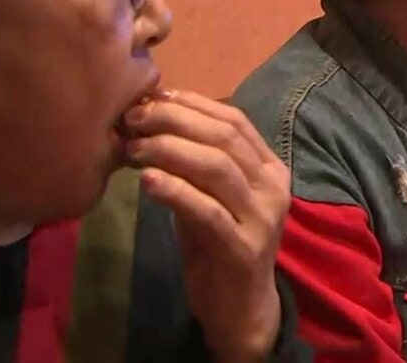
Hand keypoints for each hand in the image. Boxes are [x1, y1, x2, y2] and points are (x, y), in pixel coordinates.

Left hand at [124, 90, 290, 362]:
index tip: (153, 98)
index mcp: (270, 168)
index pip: (234, 120)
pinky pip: (207, 210)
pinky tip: (147, 181)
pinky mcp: (244, 248)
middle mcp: (273, 187)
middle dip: (174, 120)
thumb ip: (191, 164)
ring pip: (216, 167)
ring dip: (169, 150)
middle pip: (224, 137)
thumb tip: (148, 123)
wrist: (240, 308)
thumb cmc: (220, 247)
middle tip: (133, 119)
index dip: (193, 104)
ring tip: (133, 148)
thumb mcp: (208, 197)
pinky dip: (175, 190)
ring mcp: (263, 217)